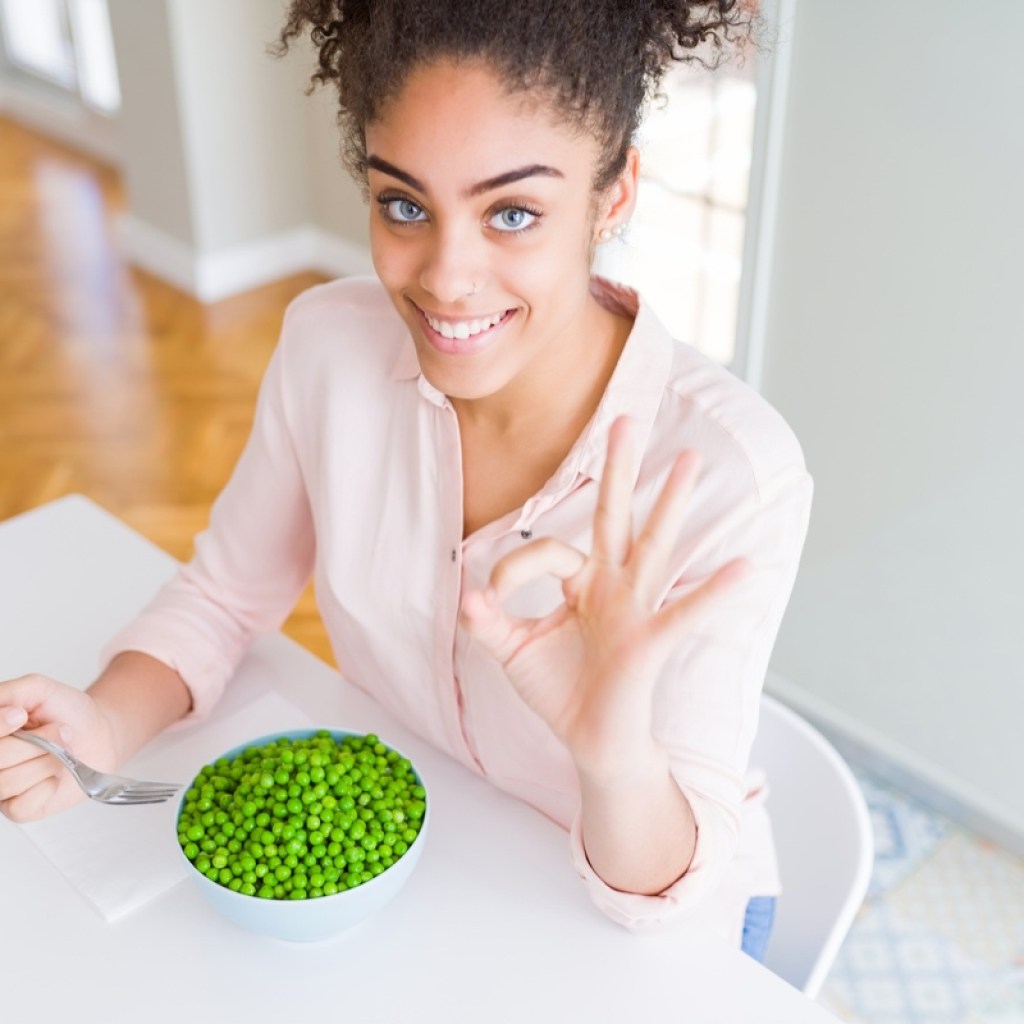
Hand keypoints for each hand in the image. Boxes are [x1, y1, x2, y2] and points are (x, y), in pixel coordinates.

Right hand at [0, 675, 118, 821]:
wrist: (98, 734)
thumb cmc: (67, 712)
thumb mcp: (39, 689)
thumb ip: (10, 693)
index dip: (0, 727)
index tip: (20, 715)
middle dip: (35, 743)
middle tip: (57, 732)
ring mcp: (0, 787)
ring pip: (7, 782)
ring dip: (46, 763)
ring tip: (59, 753)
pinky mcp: (17, 809)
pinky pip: (21, 805)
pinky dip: (47, 786)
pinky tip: (54, 775)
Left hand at [460, 415, 748, 780]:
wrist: (590, 741)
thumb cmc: (558, 691)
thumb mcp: (512, 651)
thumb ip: (488, 622)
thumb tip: (465, 595)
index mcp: (581, 583)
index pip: (548, 549)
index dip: (512, 566)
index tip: (489, 598)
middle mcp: (612, 585)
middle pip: (615, 515)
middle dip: (619, 468)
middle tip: (627, 418)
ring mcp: (635, 608)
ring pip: (653, 544)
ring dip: (670, 501)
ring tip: (690, 459)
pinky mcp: (651, 639)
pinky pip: (685, 611)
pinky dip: (713, 592)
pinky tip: (745, 567)